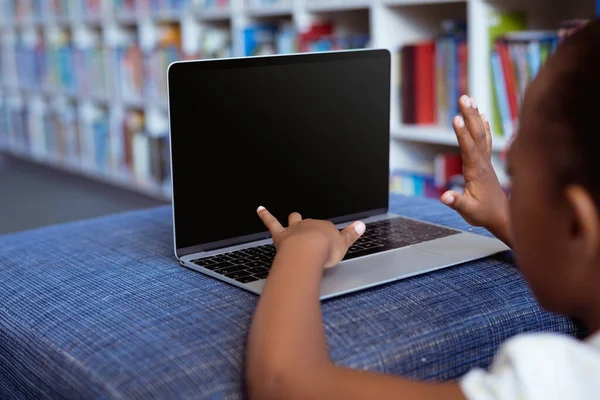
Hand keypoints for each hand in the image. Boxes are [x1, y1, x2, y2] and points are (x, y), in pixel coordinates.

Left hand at [256, 206, 365, 267]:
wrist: (308, 251)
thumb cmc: (325, 250)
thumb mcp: (343, 244)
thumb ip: (351, 235)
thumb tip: (362, 225)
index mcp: (325, 228)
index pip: (326, 230)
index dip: (327, 238)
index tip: (330, 244)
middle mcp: (309, 226)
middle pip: (310, 223)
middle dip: (311, 226)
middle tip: (312, 230)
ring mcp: (294, 230)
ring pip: (293, 220)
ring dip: (293, 219)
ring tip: (292, 216)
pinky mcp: (281, 235)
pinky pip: (272, 222)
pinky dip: (265, 215)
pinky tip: (260, 209)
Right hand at [441, 95, 509, 238]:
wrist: (503, 217)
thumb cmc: (484, 214)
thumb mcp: (469, 211)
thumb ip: (457, 202)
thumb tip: (444, 197)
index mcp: (476, 172)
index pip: (468, 149)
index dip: (462, 134)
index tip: (456, 118)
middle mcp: (483, 162)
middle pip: (476, 134)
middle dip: (469, 116)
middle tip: (464, 98)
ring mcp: (486, 161)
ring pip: (481, 134)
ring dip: (474, 116)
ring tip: (469, 99)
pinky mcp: (486, 163)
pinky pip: (485, 140)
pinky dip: (484, 126)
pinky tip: (482, 116)